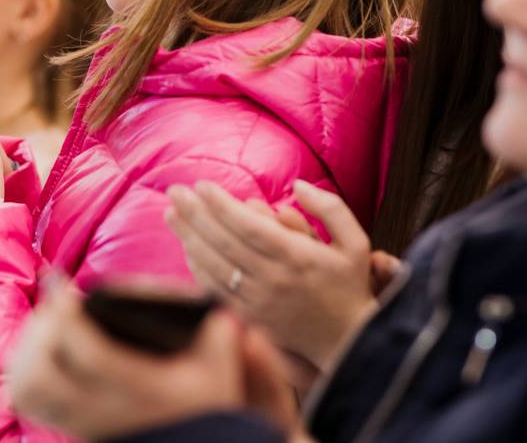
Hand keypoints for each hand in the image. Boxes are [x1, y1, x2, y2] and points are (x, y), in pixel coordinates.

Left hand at [7, 281, 297, 440]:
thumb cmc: (203, 406)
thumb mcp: (219, 371)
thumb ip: (220, 337)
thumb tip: (217, 313)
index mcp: (138, 389)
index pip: (90, 354)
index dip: (66, 314)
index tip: (58, 279)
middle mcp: (101, 408)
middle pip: (41, 374)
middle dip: (40, 329)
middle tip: (56, 303)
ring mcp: (79, 420)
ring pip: (26, 388)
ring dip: (28, 346)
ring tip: (49, 320)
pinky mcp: (68, 423)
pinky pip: (25, 397)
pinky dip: (23, 366)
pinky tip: (42, 345)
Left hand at [166, 180, 390, 374]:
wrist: (348, 341)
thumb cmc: (349, 285)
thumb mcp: (355, 241)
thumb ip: (330, 207)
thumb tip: (298, 185)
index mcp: (297, 257)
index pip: (248, 226)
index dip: (221, 205)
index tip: (201, 185)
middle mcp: (274, 279)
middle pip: (224, 242)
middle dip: (195, 214)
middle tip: (175, 192)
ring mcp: (259, 301)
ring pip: (214, 266)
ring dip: (189, 238)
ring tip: (171, 214)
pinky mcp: (251, 318)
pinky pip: (216, 291)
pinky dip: (197, 269)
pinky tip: (186, 248)